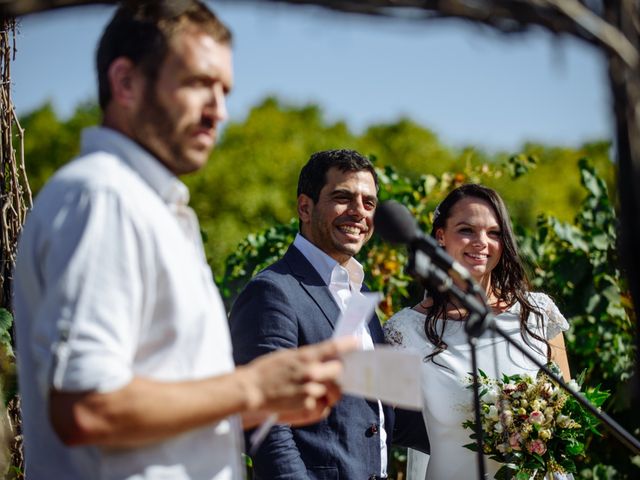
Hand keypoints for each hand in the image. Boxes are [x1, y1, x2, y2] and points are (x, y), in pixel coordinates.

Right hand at [239, 337, 356, 425]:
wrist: (252, 390)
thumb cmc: (267, 370)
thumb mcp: (288, 356)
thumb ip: (308, 357)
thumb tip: (325, 357)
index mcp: (306, 356)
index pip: (334, 348)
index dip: (348, 345)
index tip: (356, 342)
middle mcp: (312, 372)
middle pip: (339, 371)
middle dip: (337, 373)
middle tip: (333, 374)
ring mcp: (311, 389)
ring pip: (333, 390)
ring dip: (329, 390)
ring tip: (317, 389)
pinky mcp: (307, 405)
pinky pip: (323, 405)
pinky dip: (319, 403)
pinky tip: (307, 399)